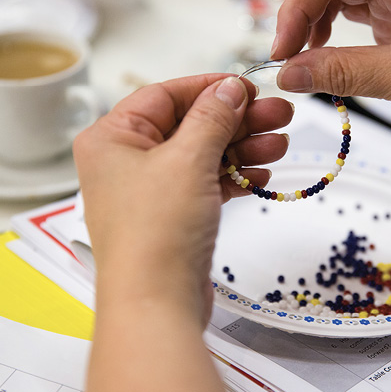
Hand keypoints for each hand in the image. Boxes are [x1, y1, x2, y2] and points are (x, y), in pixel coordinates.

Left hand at [74, 74, 291, 323]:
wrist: (157, 303)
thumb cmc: (153, 236)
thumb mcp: (188, 159)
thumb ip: (212, 117)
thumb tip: (228, 89)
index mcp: (112, 138)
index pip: (166, 95)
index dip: (210, 88)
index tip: (245, 88)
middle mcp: (126, 162)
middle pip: (189, 125)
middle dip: (236, 121)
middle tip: (276, 114)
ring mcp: (150, 191)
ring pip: (202, 155)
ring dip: (242, 148)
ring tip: (278, 143)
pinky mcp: (172, 215)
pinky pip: (206, 183)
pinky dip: (233, 177)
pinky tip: (260, 173)